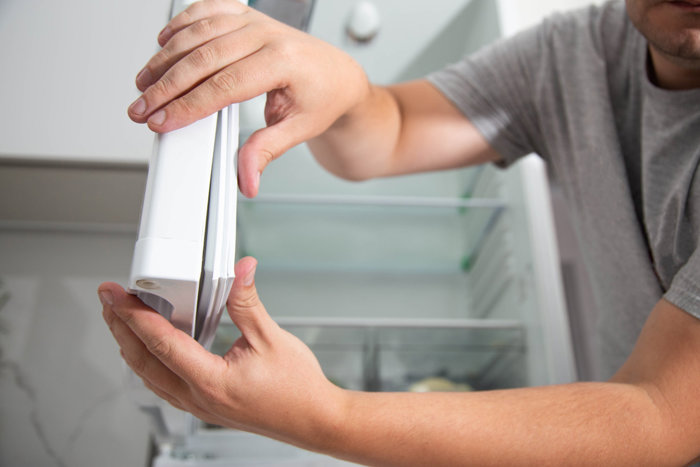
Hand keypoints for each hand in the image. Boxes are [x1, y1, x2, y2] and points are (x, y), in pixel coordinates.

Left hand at [98, 257, 345, 445]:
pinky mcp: (206, 405)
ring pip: (150, 375)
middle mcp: (197, 397)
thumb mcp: (271, 339)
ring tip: (125, 320)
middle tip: (109, 301)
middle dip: (120, 328)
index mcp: (209, 381)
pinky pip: (164, 384)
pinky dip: (151, 361)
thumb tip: (241, 270)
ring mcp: (199, 405)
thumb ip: (248, 302)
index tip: (115, 295)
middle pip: (142, 361)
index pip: (159, 342)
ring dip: (133, 346)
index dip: (133, 314)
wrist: (314, 421)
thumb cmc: (298, 390)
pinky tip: (155, 348)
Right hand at [128, 0, 368, 196]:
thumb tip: (247, 179)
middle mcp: (268, 35)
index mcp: (283, 62)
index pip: (224, 86)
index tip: (160, 120)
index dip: (186, 105)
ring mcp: (256, 21)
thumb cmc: (322, 99)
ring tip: (144, 82)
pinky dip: (182, 24)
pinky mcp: (247, 14)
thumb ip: (267, 151)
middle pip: (204, 57)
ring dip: (166, 57)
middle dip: (166, 86)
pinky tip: (163, 42)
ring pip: (200, 32)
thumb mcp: (299, 131)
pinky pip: (207, 10)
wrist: (338, 75)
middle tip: (141, 107)